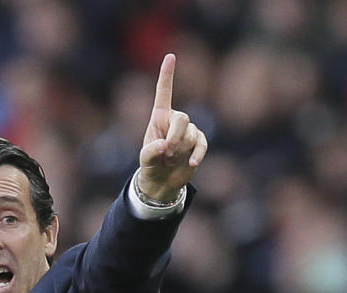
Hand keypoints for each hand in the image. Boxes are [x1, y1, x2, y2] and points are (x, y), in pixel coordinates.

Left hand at [137, 53, 207, 202]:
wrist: (162, 182)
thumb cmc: (151, 166)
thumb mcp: (145, 160)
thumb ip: (151, 151)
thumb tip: (165, 145)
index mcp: (159, 117)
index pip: (164, 92)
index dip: (167, 75)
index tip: (170, 56)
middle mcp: (174, 120)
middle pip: (182, 118)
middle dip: (175, 136)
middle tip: (167, 152)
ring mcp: (187, 131)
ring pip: (191, 133)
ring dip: (181, 148)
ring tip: (171, 160)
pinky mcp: (197, 144)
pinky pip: (202, 143)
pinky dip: (198, 153)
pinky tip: (191, 163)